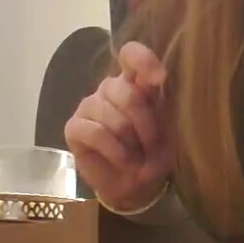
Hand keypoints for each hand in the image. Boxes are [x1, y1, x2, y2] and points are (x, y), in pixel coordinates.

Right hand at [64, 41, 174, 211]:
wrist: (138, 187)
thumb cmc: (156, 153)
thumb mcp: (169, 128)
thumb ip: (164, 100)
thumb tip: (161, 77)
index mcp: (135, 82)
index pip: (131, 55)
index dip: (143, 61)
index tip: (159, 78)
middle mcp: (110, 89)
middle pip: (126, 92)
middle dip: (145, 124)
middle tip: (153, 147)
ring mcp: (89, 106)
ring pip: (111, 115)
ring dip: (131, 142)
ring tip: (139, 158)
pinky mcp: (74, 128)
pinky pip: (95, 132)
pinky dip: (115, 150)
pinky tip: (124, 162)